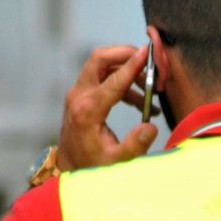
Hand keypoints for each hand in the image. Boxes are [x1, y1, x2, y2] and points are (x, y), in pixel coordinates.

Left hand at [57, 44, 158, 170]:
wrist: (69, 167)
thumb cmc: (90, 166)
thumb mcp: (115, 162)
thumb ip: (134, 145)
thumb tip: (152, 127)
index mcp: (87, 111)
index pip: (113, 81)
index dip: (132, 66)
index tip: (146, 52)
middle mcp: (79, 97)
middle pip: (99, 59)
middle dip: (124, 53)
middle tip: (147, 60)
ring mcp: (78, 93)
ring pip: (102, 65)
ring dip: (127, 68)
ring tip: (151, 88)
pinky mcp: (82, 95)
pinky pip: (103, 77)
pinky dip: (122, 80)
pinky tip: (141, 100)